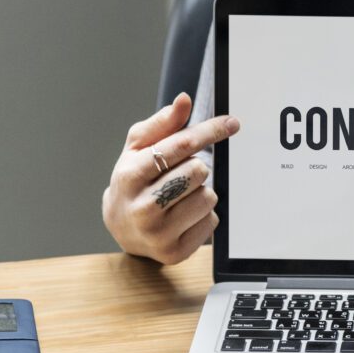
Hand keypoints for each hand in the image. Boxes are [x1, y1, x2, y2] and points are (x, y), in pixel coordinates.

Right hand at [102, 93, 240, 264]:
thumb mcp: (138, 148)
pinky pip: (212, 221)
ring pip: (208, 197)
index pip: (181, 146)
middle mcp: (142, 207)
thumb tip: (184, 100)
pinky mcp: (175, 252)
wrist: (121, 226)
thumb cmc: (134, 180)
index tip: (232, 123)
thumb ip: (163, 123)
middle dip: (197, 167)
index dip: (210, 131)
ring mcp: (158, 233)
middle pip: (199, 171)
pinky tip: (183, 216)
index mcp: (130, 175)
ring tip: (179, 196)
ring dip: (201, 192)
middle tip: (180, 174)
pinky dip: (204, 215)